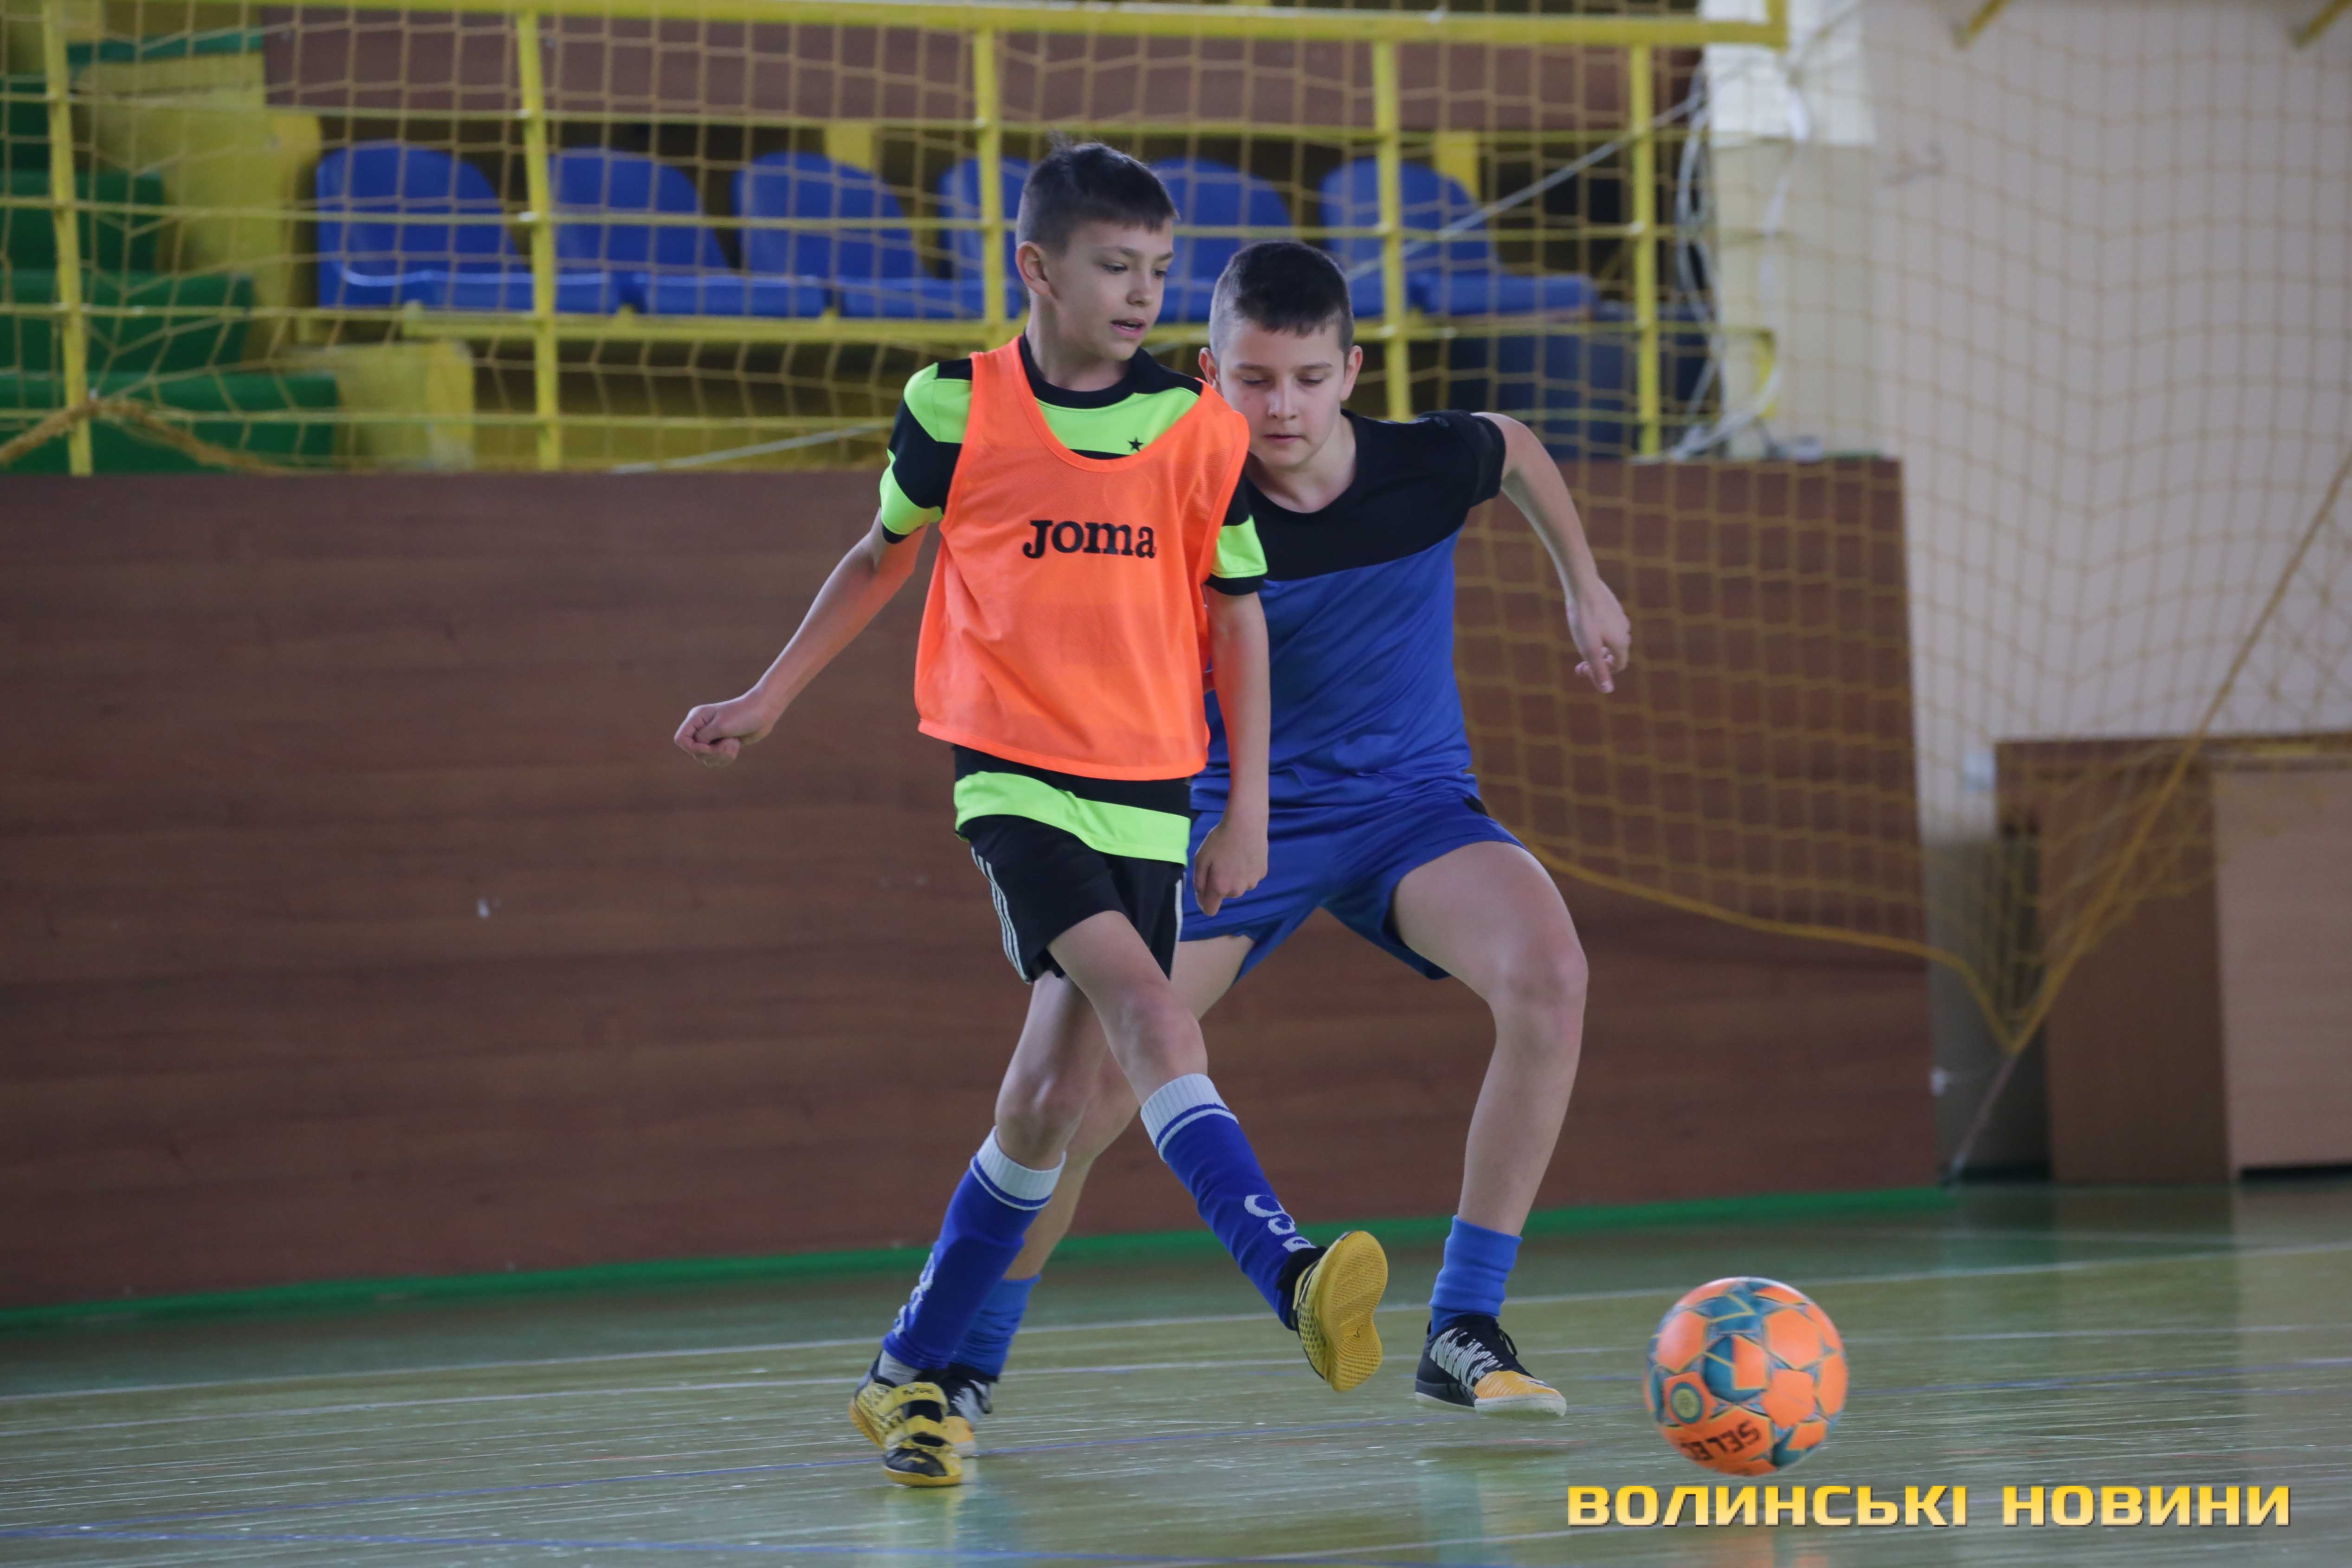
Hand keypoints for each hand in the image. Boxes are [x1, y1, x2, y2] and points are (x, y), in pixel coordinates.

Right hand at [674, 693, 781, 766]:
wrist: (764, 712)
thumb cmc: (743, 715)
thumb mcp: (720, 726)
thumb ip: (703, 737)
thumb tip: (694, 747)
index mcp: (697, 718)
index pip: (681, 739)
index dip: (692, 748)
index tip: (708, 747)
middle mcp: (702, 728)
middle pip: (695, 752)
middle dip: (713, 753)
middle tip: (727, 743)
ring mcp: (712, 737)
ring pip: (707, 759)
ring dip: (722, 756)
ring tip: (733, 744)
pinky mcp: (722, 745)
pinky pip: (718, 760)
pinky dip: (727, 757)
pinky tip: (736, 746)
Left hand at [1190, 813, 1266, 917]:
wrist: (1246, 823)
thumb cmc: (1219, 839)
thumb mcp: (1200, 859)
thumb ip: (1199, 882)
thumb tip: (1201, 897)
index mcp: (1220, 887)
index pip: (1210, 910)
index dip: (1204, 903)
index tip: (1204, 891)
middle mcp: (1237, 890)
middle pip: (1225, 894)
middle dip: (1220, 883)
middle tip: (1219, 862)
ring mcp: (1252, 882)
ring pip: (1239, 885)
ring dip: (1234, 877)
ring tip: (1233, 856)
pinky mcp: (1262, 873)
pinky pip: (1250, 876)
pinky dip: (1246, 869)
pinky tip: (1245, 854)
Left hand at [1565, 577, 1630, 693]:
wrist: (1583, 587)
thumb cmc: (1584, 619)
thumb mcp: (1589, 649)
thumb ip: (1599, 670)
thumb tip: (1607, 690)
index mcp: (1621, 643)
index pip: (1618, 666)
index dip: (1602, 674)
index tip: (1583, 670)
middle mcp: (1625, 630)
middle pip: (1615, 653)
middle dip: (1598, 661)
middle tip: (1580, 663)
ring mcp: (1620, 617)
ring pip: (1611, 639)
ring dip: (1598, 647)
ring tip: (1582, 644)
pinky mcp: (1612, 606)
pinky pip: (1608, 626)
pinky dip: (1598, 633)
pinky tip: (1586, 627)